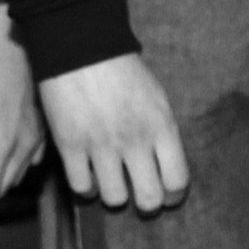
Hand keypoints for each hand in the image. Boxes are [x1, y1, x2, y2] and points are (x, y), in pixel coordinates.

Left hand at [0, 4, 46, 200]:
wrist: (9, 41)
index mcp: (0, 145)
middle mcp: (24, 148)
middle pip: (3, 187)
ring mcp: (38, 139)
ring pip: (18, 175)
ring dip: (1, 169)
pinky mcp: (45, 130)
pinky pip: (32, 160)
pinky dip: (18, 157)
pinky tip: (7, 136)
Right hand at [38, 53, 188, 212]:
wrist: (80, 45)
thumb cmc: (122, 68)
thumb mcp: (156, 96)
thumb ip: (161, 131)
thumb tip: (164, 164)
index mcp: (161, 126)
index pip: (177, 180)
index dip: (174, 194)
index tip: (167, 194)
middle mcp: (134, 140)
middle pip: (148, 199)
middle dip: (147, 203)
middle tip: (140, 194)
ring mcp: (101, 145)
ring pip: (114, 199)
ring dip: (115, 195)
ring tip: (112, 182)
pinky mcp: (70, 145)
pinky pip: (81, 187)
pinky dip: (87, 188)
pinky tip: (90, 177)